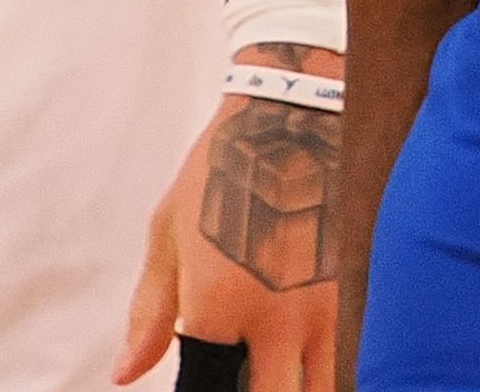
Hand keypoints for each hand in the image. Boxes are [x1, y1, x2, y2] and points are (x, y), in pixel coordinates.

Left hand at [118, 44, 343, 388]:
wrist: (292, 116)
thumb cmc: (221, 170)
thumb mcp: (168, 233)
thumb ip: (150, 313)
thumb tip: (127, 372)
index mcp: (220, 305)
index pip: (208, 388)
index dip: (202, 389)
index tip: (203, 378)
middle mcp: (276, 319)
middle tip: (243, 370)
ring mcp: (322, 311)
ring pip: (318, 388)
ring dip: (293, 383)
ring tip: (273, 365)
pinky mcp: (352, 295)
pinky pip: (343, 358)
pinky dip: (324, 367)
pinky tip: (304, 355)